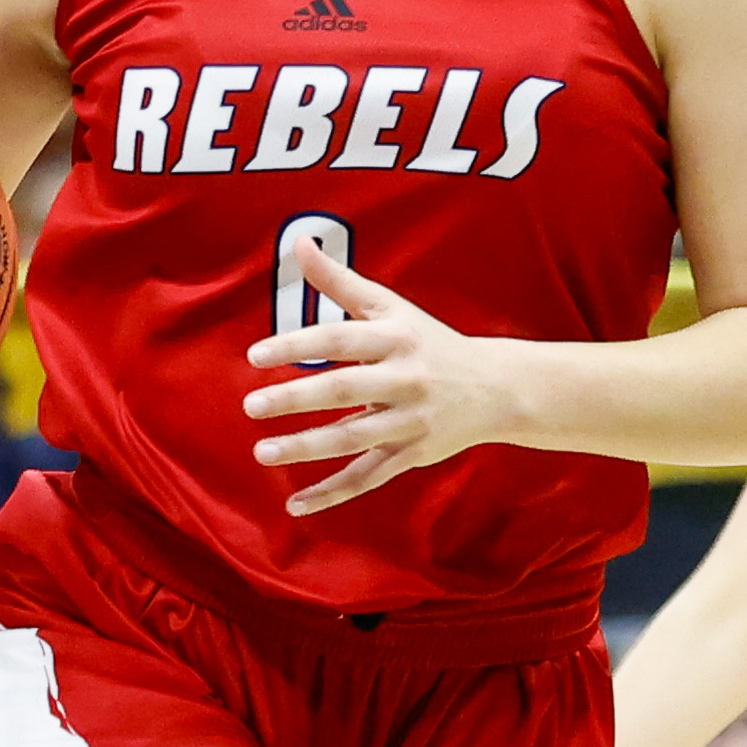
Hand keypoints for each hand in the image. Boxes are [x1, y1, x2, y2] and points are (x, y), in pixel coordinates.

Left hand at [241, 236, 515, 512]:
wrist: (495, 388)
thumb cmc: (429, 341)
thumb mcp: (391, 307)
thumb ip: (340, 282)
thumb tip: (299, 242)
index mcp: (396, 339)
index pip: (340, 339)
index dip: (297, 345)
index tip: (256, 355)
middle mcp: (405, 380)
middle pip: (345, 390)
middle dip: (296, 399)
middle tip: (251, 406)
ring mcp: (410, 421)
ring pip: (354, 439)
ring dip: (307, 448)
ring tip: (263, 452)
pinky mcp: (413, 453)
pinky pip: (368, 477)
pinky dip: (333, 493)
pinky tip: (296, 504)